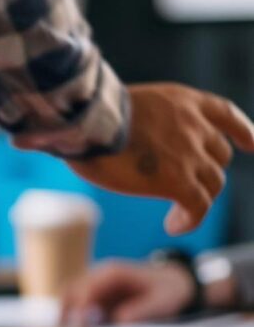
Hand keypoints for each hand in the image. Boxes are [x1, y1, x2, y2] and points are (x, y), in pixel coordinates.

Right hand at [61, 260, 195, 323]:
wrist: (172, 283)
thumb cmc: (167, 290)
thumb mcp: (161, 301)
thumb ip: (141, 311)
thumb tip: (119, 322)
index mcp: (113, 273)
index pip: (88, 288)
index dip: (81, 307)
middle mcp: (99, 276)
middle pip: (71, 289)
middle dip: (65, 309)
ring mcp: (96, 287)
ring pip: (70, 297)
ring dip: (66, 314)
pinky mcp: (96, 298)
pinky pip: (78, 306)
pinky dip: (74, 318)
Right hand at [68, 84, 253, 234]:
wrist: (89, 120)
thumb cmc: (92, 115)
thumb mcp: (132, 105)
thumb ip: (148, 122)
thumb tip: (137, 147)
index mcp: (184, 101)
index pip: (225, 115)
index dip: (242, 132)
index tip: (250, 146)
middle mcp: (194, 125)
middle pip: (219, 156)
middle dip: (205, 173)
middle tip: (183, 189)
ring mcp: (190, 153)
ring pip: (213, 184)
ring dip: (198, 201)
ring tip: (177, 215)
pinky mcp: (178, 180)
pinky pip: (198, 206)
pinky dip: (190, 219)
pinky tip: (174, 225)